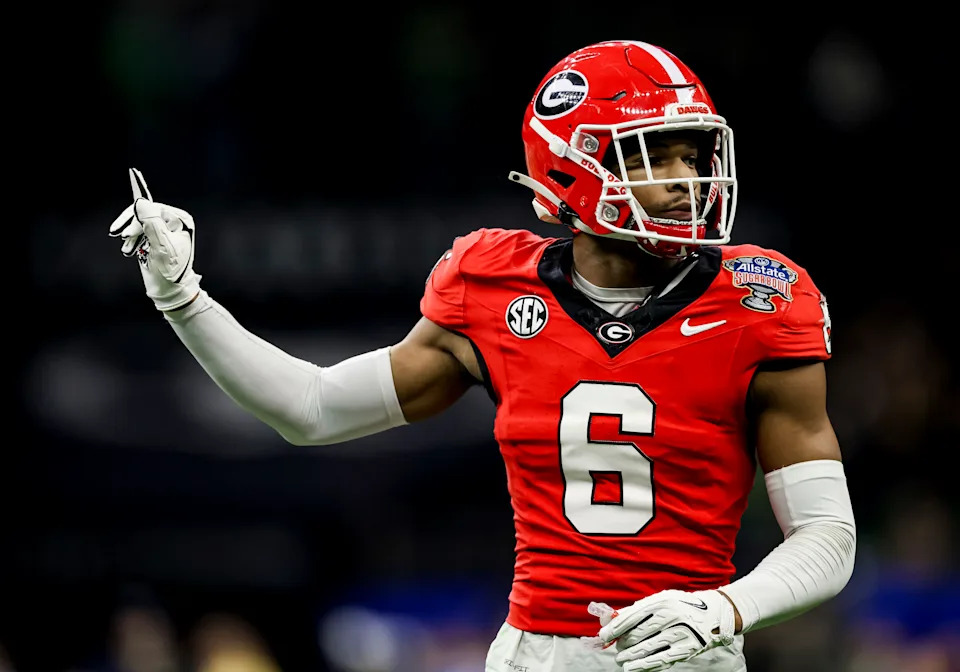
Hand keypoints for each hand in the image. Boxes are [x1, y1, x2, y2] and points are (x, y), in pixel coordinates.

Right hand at [108, 168, 200, 310]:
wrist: (170, 290)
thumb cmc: (170, 271)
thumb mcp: (161, 247)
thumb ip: (151, 224)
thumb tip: (141, 202)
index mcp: (180, 220)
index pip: (154, 208)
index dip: (136, 217)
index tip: (124, 231)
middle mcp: (174, 221)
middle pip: (145, 212)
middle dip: (131, 225)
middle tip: (118, 235)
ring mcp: (164, 228)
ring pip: (139, 221)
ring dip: (130, 233)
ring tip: (126, 248)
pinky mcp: (155, 237)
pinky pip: (138, 230)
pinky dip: (131, 239)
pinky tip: (128, 249)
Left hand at [593, 589, 735, 670]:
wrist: (714, 615)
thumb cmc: (679, 606)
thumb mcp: (659, 600)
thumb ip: (634, 610)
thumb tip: (607, 619)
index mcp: (661, 602)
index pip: (631, 617)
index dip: (614, 629)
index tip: (603, 636)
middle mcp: (670, 617)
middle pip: (636, 635)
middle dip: (622, 643)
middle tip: (617, 647)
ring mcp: (680, 634)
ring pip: (646, 649)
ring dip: (628, 656)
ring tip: (620, 659)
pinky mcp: (687, 649)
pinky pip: (660, 660)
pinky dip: (643, 666)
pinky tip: (631, 668)